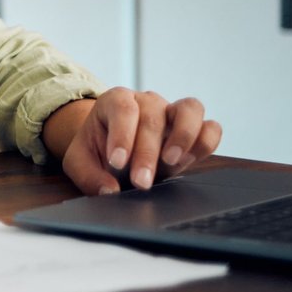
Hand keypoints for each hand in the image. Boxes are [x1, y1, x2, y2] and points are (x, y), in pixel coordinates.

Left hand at [54, 89, 221, 194]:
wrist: (114, 149)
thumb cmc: (96, 150)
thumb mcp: (80, 161)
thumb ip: (89, 175)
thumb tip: (109, 190)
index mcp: (115, 101)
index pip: (122, 109)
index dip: (122, 135)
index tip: (117, 162)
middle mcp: (147, 101)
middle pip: (153, 117)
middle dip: (147, 153)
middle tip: (141, 181)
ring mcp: (173, 112)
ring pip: (190, 109)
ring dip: (184, 136)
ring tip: (171, 162)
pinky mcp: (194, 129)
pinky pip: (211, 128)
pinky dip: (205, 143)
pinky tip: (188, 161)